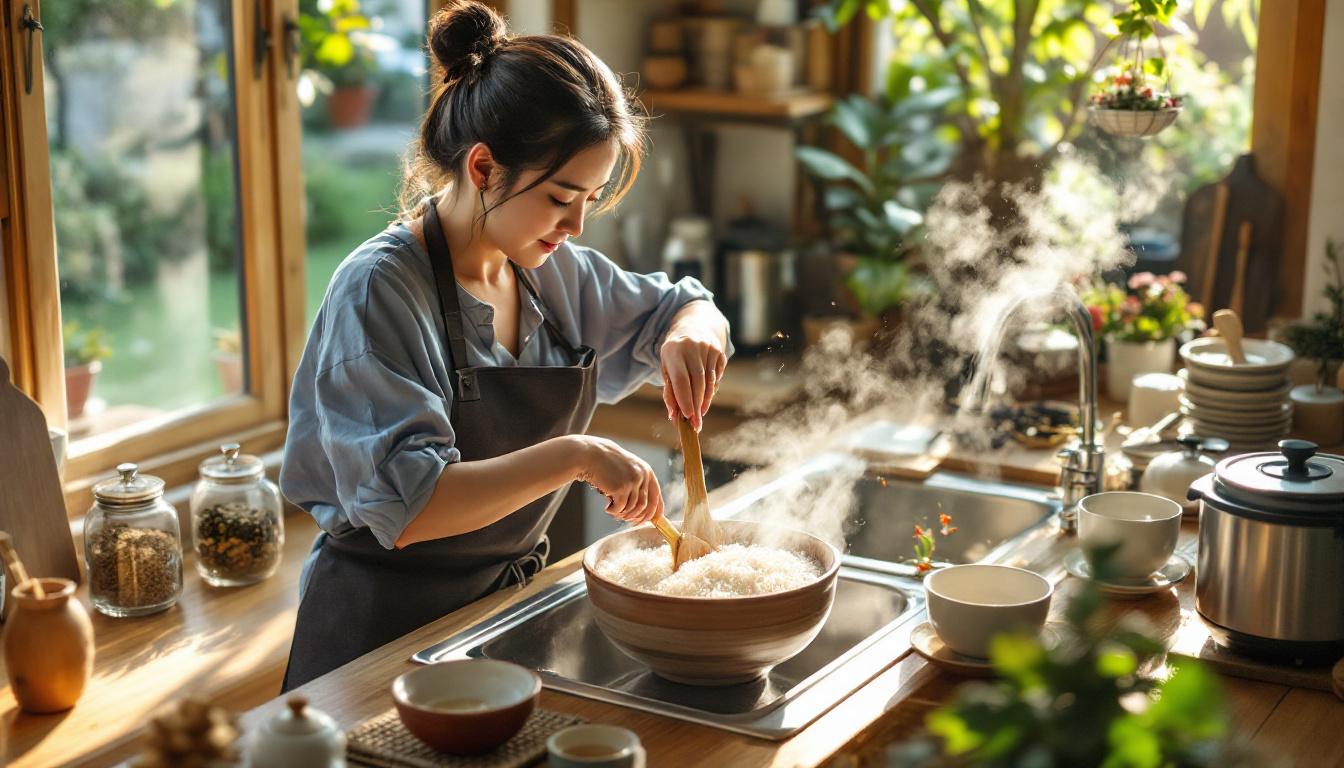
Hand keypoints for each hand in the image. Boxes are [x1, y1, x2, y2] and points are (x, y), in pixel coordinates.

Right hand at [575, 437, 662, 523]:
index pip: (656, 496)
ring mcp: (632, 482)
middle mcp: (642, 476)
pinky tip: (607, 506)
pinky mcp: (621, 488)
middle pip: (645, 506)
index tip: (651, 521)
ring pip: (632, 509)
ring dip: (622, 514)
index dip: (655, 511)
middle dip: (636, 517)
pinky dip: (613, 511)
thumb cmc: (608, 465)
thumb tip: (643, 510)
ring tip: (613, 510)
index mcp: (647, 472)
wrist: (592, 455)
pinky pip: (620, 508)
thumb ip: (637, 485)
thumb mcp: (628, 470)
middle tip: (626, 519)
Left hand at [660, 308, 727, 431]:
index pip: (681, 380)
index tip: (688, 417)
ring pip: (709, 381)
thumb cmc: (675, 354)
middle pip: (697, 383)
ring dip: (705, 400)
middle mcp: (692, 347)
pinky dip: (711, 389)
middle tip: (696, 424)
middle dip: (697, 405)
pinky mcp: (719, 352)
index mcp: (674, 351)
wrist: (692, 327)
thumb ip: (670, 391)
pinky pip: (717, 376)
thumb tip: (674, 416)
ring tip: (700, 414)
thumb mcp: (666, 367)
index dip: (685, 399)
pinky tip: (706, 396)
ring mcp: (708, 348)